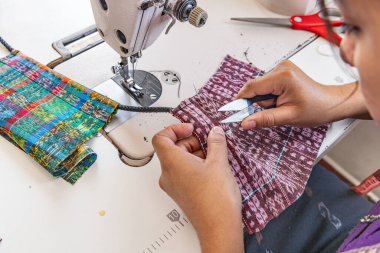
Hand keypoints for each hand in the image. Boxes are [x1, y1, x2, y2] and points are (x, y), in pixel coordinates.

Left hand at [153, 124, 242, 252]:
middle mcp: (168, 174)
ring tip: (214, 155)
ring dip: (194, 153)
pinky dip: (195, 165)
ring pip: (178, 161)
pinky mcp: (181, 193)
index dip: (174, 129)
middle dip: (190, 141)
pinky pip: (183, 172)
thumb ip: (216, 142)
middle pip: (171, 148)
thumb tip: (214, 132)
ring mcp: (173, 185)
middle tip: (208, 141)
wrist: (218, 226)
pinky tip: (212, 168)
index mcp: (172, 163)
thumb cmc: (215, 200)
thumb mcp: (219, 163)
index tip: (190, 128)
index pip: (160, 138)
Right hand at [237, 60, 367, 128]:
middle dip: (258, 103)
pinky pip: (266, 85)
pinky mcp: (282, 72)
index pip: (252, 87)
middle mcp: (281, 67)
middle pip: (255, 87)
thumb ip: (264, 119)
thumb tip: (246, 123)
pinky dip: (269, 96)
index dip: (241, 101)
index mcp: (283, 76)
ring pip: (260, 87)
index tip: (233, 112)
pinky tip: (280, 101)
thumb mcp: (288, 117)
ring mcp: (281, 68)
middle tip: (270, 112)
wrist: (331, 103)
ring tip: (280, 107)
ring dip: (264, 100)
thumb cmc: (316, 109)